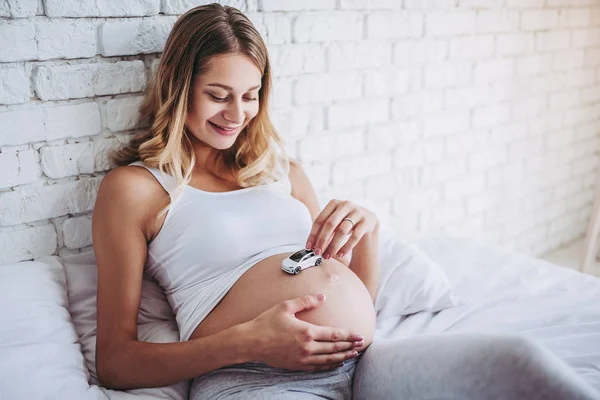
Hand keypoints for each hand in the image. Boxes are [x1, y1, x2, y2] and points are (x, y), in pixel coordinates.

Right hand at [245, 294, 363, 370]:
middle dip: (349, 346)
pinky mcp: (297, 365)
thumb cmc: (266, 322)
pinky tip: (336, 363)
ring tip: (353, 355)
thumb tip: (322, 297)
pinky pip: (318, 367)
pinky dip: (329, 365)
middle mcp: (307, 347)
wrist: (251, 342)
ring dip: (342, 357)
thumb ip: (306, 301)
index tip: (359, 335)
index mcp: (306, 332)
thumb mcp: (286, 306)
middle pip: (334, 348)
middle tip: (361, 344)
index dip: (348, 335)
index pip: (334, 335)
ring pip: (328, 360)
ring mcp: (302, 359)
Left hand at [306, 199, 378, 260]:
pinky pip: (355, 236)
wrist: (368, 221)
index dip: (313, 234)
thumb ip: (323, 231)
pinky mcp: (367, 222)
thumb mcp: (334, 222)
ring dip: (333, 245)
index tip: (309, 247)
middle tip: (317, 253)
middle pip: (330, 224)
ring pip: (342, 231)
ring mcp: (358, 212)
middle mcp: (346, 205)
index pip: (320, 220)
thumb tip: (311, 246)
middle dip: (322, 240)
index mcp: (334, 203)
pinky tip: (340, 254)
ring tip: (327, 256)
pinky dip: (346, 247)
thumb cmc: (345, 222)